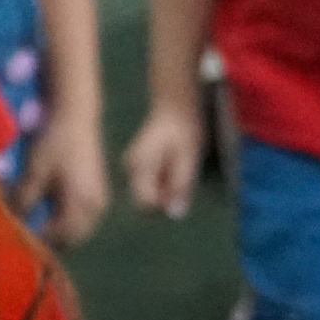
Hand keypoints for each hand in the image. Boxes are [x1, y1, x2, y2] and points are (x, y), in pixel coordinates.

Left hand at [18, 104, 110, 247]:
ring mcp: (98, 199)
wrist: (75, 112)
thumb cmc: (55, 141)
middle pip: (70, 238)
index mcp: (82, 205)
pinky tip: (47, 208)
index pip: (58, 237)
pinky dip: (63, 217)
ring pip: (75, 228)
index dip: (37, 240)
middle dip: (48, 238)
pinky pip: (80, 216)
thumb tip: (13, 222)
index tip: (17, 238)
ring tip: (34, 221)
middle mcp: (95, 207)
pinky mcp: (95, 190)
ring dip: (57, 229)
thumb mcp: (34, 171)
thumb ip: (23, 200)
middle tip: (25, 233)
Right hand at [123, 103, 203, 219]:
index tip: (180, 191)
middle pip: (143, 200)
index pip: (144, 202)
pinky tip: (172, 166)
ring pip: (147, 193)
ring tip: (178, 168)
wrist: (176, 106)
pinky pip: (149, 184)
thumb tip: (176, 213)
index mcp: (140, 164)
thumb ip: (181, 185)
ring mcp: (132, 165)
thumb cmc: (184, 129)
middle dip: (163, 199)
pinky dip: (162, 182)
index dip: (164, 204)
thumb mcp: (189, 157)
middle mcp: (131, 167)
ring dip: (164, 190)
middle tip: (181, 179)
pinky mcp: (138, 165)